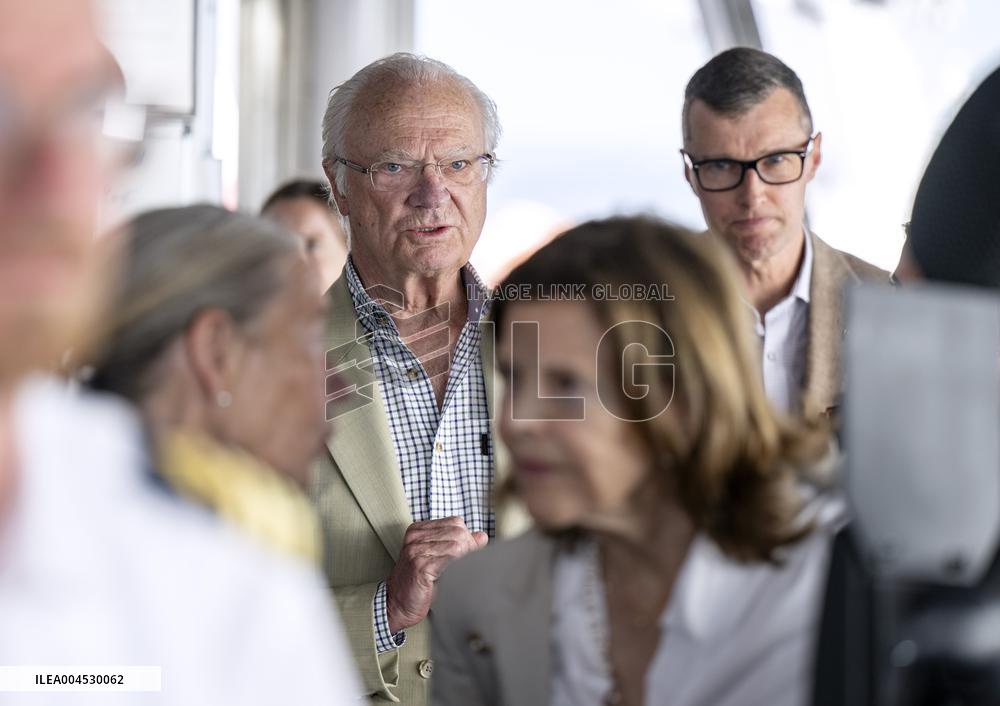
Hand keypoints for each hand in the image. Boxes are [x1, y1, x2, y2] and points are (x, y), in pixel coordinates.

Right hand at [385, 516, 487, 632]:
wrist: (396, 606)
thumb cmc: (418, 585)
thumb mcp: (438, 560)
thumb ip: (459, 545)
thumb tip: (482, 537)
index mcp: (418, 530)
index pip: (455, 523)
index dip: (468, 538)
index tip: (469, 554)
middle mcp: (415, 537)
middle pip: (458, 532)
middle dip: (469, 549)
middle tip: (467, 566)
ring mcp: (416, 550)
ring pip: (457, 546)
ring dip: (465, 561)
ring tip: (460, 573)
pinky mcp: (419, 565)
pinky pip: (450, 560)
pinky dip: (458, 568)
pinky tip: (454, 578)